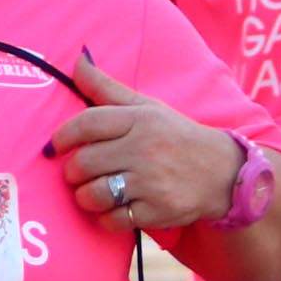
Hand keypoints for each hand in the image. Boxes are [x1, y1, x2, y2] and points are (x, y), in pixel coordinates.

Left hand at [51, 59, 244, 232]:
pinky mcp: (157, 211)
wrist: (224, 172)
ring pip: (93, 195)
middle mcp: (144, 149)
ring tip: (94, 192)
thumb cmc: (176, 136)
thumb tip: (77, 60)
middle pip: (84, 163)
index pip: (87, 124)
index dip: (63, 136)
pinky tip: (113, 209)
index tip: (57, 146)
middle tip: (80, 172)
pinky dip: (106, 218)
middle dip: (73, 172)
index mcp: (140, 120)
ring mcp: (151, 183)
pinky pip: (112, 220)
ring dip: (85, 197)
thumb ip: (107, 88)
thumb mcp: (147, 107)